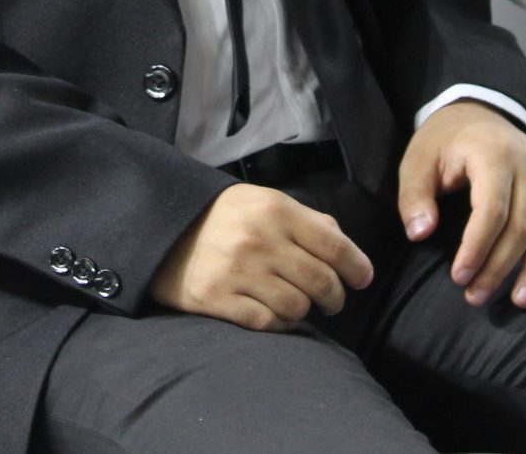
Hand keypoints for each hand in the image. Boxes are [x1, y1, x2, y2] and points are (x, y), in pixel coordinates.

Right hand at [149, 183, 373, 331]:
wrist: (163, 227)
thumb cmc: (224, 215)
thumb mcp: (264, 201)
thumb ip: (305, 220)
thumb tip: (344, 246)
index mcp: (276, 210)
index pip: (334, 244)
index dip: (356, 266)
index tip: (363, 279)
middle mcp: (260, 240)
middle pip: (320, 281)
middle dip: (335, 297)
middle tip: (333, 301)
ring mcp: (238, 271)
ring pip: (297, 306)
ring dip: (305, 312)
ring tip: (299, 306)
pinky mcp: (217, 298)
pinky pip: (267, 322)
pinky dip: (279, 324)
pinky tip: (276, 315)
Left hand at [397, 101, 525, 309]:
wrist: (477, 113)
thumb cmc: (444, 144)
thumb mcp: (417, 161)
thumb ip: (414, 196)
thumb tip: (420, 233)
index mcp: (493, 154)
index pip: (491, 210)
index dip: (477, 248)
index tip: (460, 277)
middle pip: (521, 227)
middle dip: (499, 268)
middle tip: (475, 297)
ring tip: (519, 301)